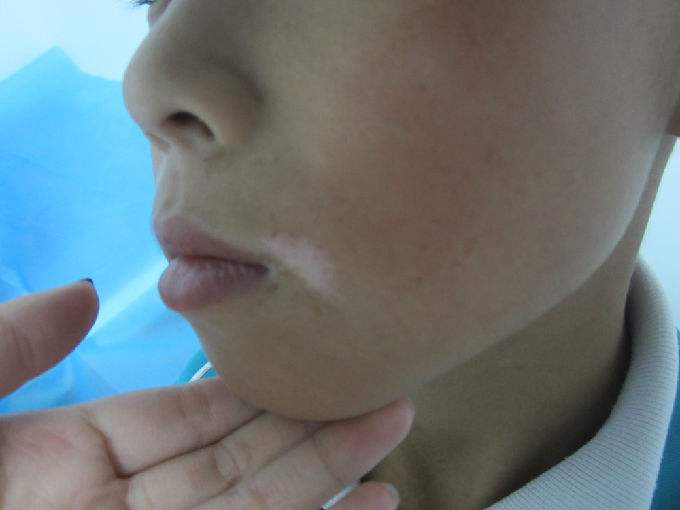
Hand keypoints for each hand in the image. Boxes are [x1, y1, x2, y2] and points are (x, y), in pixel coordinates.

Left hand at [0, 281, 413, 508]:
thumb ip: (13, 344)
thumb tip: (89, 292)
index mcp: (73, 458)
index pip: (187, 414)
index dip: (252, 389)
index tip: (309, 357)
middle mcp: (124, 507)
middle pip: (241, 459)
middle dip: (314, 423)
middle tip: (383, 385)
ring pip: (261, 506)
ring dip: (332, 472)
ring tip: (392, 427)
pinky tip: (373, 505)